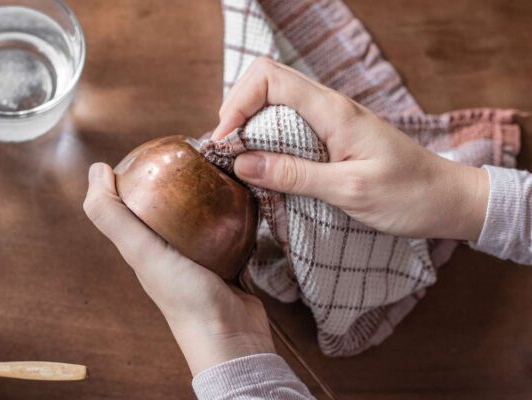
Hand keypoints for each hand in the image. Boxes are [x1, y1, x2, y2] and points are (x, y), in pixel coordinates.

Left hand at [83, 163, 274, 374]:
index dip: (136, 173)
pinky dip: (233, 208)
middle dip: (177, 176)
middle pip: (167, 203)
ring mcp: (199, 256)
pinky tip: (244, 192)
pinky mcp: (229, 260)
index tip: (154, 148)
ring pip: (199, 213)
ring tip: (221, 164)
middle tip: (195, 150)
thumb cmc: (185, 297)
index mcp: (143, 248)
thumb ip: (114, 217)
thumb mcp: (142, 253)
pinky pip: (229, 226)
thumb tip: (95, 170)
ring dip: (207, 190)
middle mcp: (167, 250)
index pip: (131, 201)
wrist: (234, 338)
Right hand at [213, 58, 488, 240]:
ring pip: (275, 99)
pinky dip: (267, 135)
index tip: (226, 142)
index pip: (269, 78)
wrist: (449, 199)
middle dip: (237, 109)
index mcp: (333, 111)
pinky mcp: (333, 133)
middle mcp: (330, 105)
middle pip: (266, 81)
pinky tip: (265, 162)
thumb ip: (294, 175)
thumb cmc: (407, 196)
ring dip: (250, 122)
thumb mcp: (348, 191)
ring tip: (241, 158)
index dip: (237, 102)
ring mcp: (331, 117)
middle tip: (228, 151)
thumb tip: (241, 162)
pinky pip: (290, 120)